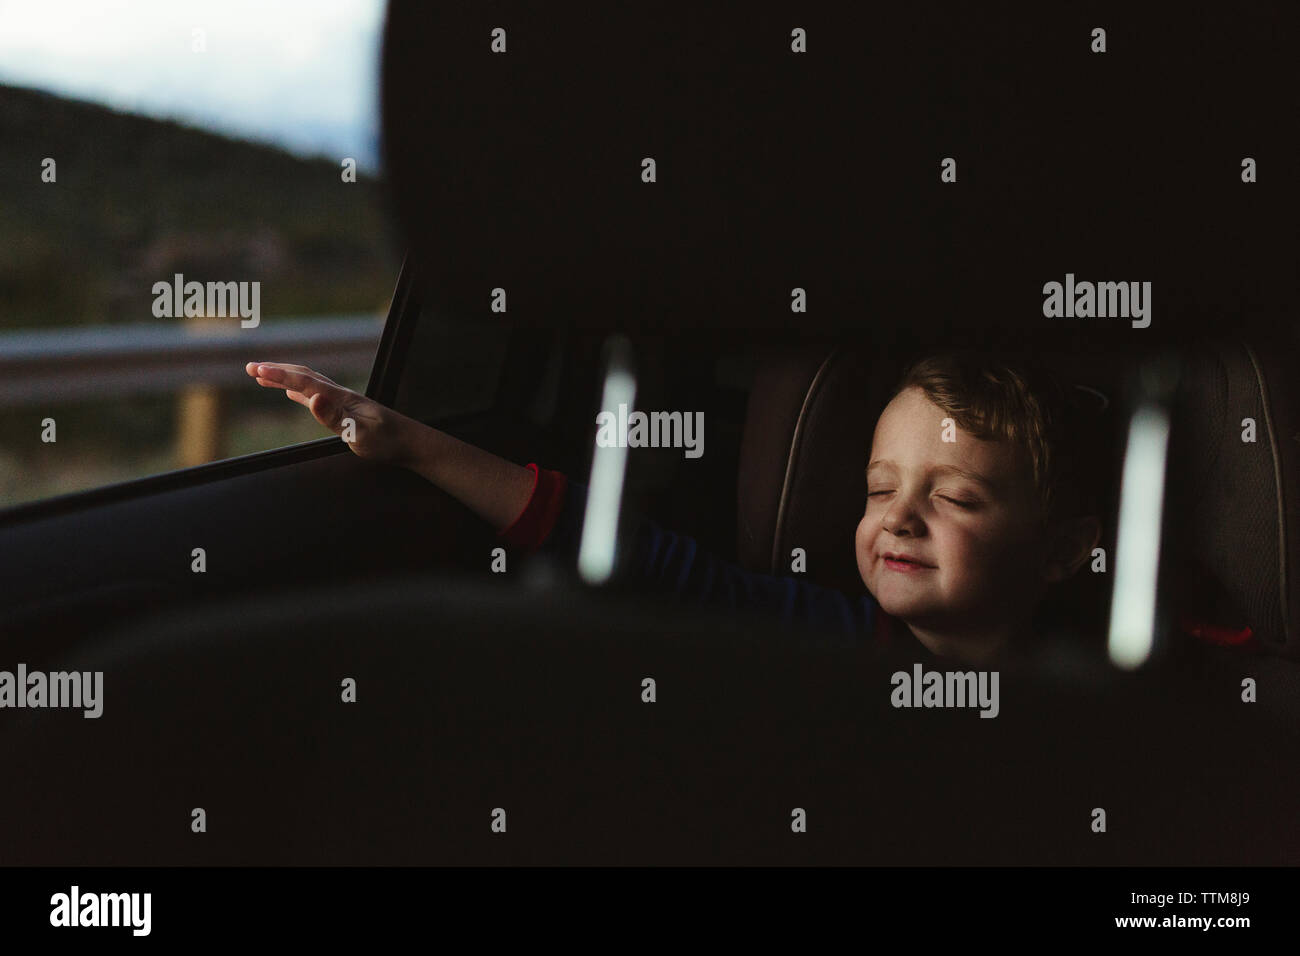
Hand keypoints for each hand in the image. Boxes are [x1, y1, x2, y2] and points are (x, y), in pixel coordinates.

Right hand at [244, 362, 413, 466]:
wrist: (411, 444)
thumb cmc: (388, 442)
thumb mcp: (360, 434)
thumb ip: (335, 417)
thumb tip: (312, 398)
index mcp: (341, 399)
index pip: (304, 382)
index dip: (279, 376)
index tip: (256, 370)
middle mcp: (340, 395)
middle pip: (303, 377)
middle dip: (276, 371)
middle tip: (249, 368)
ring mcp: (342, 402)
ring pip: (307, 384)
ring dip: (283, 378)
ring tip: (260, 376)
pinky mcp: (345, 411)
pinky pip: (315, 396)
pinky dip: (298, 391)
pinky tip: (291, 393)